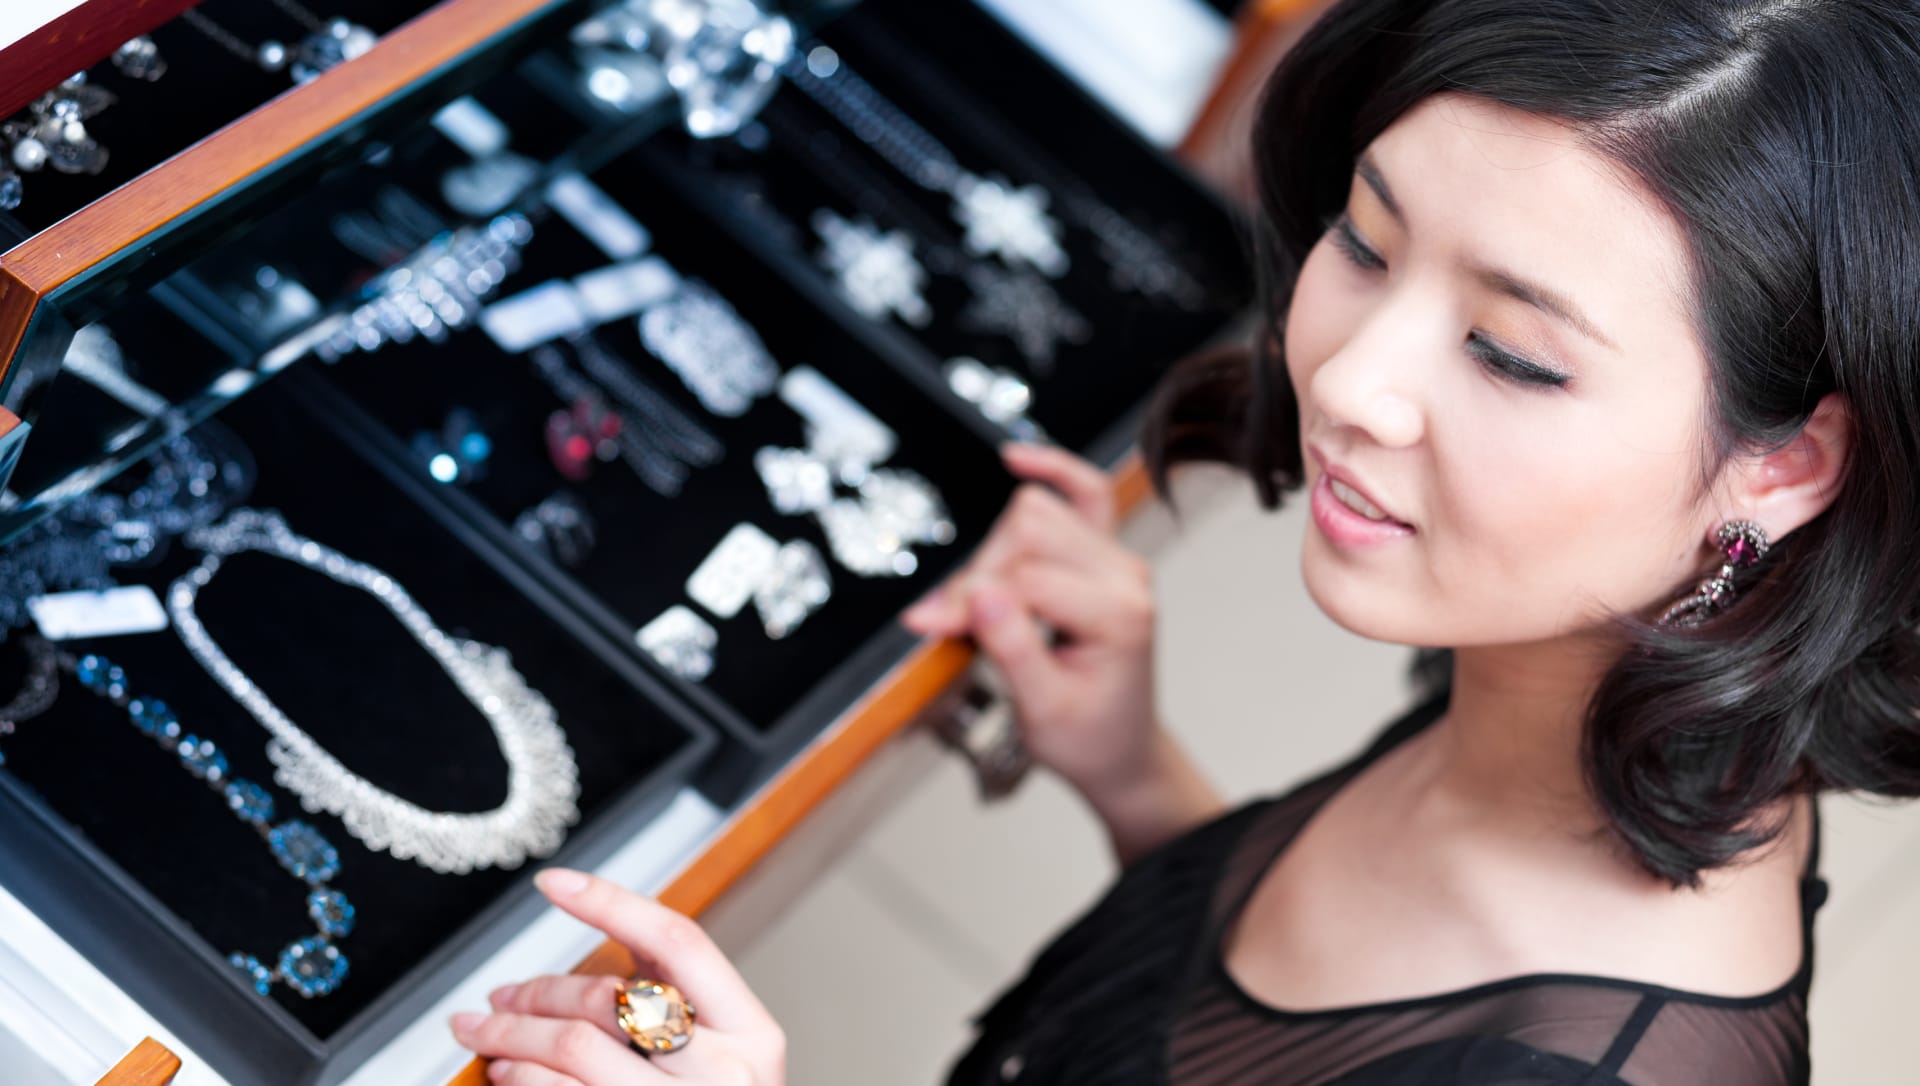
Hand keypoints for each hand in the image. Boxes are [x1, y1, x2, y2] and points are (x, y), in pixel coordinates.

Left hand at [453, 869, 784, 1084]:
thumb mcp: (724, 1064)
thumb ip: (680, 1007)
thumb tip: (603, 943)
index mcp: (753, 1036)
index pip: (678, 942)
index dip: (612, 901)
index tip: (555, 882)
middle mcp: (723, 1074)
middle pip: (608, 998)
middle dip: (535, 991)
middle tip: (495, 998)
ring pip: (569, 1048)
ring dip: (509, 1036)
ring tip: (484, 1038)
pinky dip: (517, 1083)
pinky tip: (504, 1080)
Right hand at [902, 443, 1161, 802]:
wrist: (1121, 750)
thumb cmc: (1088, 737)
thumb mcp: (1042, 710)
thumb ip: (1013, 649)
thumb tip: (979, 595)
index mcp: (1119, 614)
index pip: (1026, 577)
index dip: (971, 600)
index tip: (932, 628)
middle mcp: (1125, 574)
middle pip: (1028, 531)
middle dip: (982, 573)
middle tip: (960, 624)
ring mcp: (1116, 559)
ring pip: (1036, 512)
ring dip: (997, 549)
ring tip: (985, 603)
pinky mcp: (1103, 553)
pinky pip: (1084, 490)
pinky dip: (1052, 470)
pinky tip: (1016, 459)